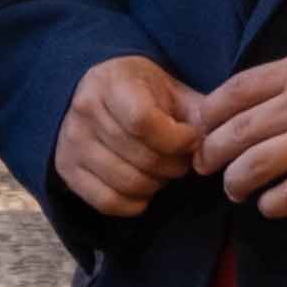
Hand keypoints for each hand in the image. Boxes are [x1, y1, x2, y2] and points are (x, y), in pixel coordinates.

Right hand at [55, 52, 204, 217]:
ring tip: (163, 170)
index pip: (143, 122)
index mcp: (111, 82)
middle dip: (175, 165)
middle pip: (142, 157)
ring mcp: (71, 143)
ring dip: (157, 184)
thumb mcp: (171, 88)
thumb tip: (219, 141)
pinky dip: (135, 203)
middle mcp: (84, 111)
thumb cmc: (141, 90)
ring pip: (128, 183)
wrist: (95, 90)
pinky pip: (107, 202)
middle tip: (182, 158)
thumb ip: (199, 112)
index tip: (190, 138)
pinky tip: (145, 188)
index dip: (176, 139)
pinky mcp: (66, 169)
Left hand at [193, 52, 286, 216]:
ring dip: (234, 182)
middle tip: (206, 165)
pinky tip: (270, 203)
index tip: (201, 130)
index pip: (234, 91)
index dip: (208, 114)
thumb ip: (280, 86)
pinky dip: (270, 204)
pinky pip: (286, 196)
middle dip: (211, 153)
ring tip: (235, 188)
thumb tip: (229, 112)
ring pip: (253, 166)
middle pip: (236, 131)